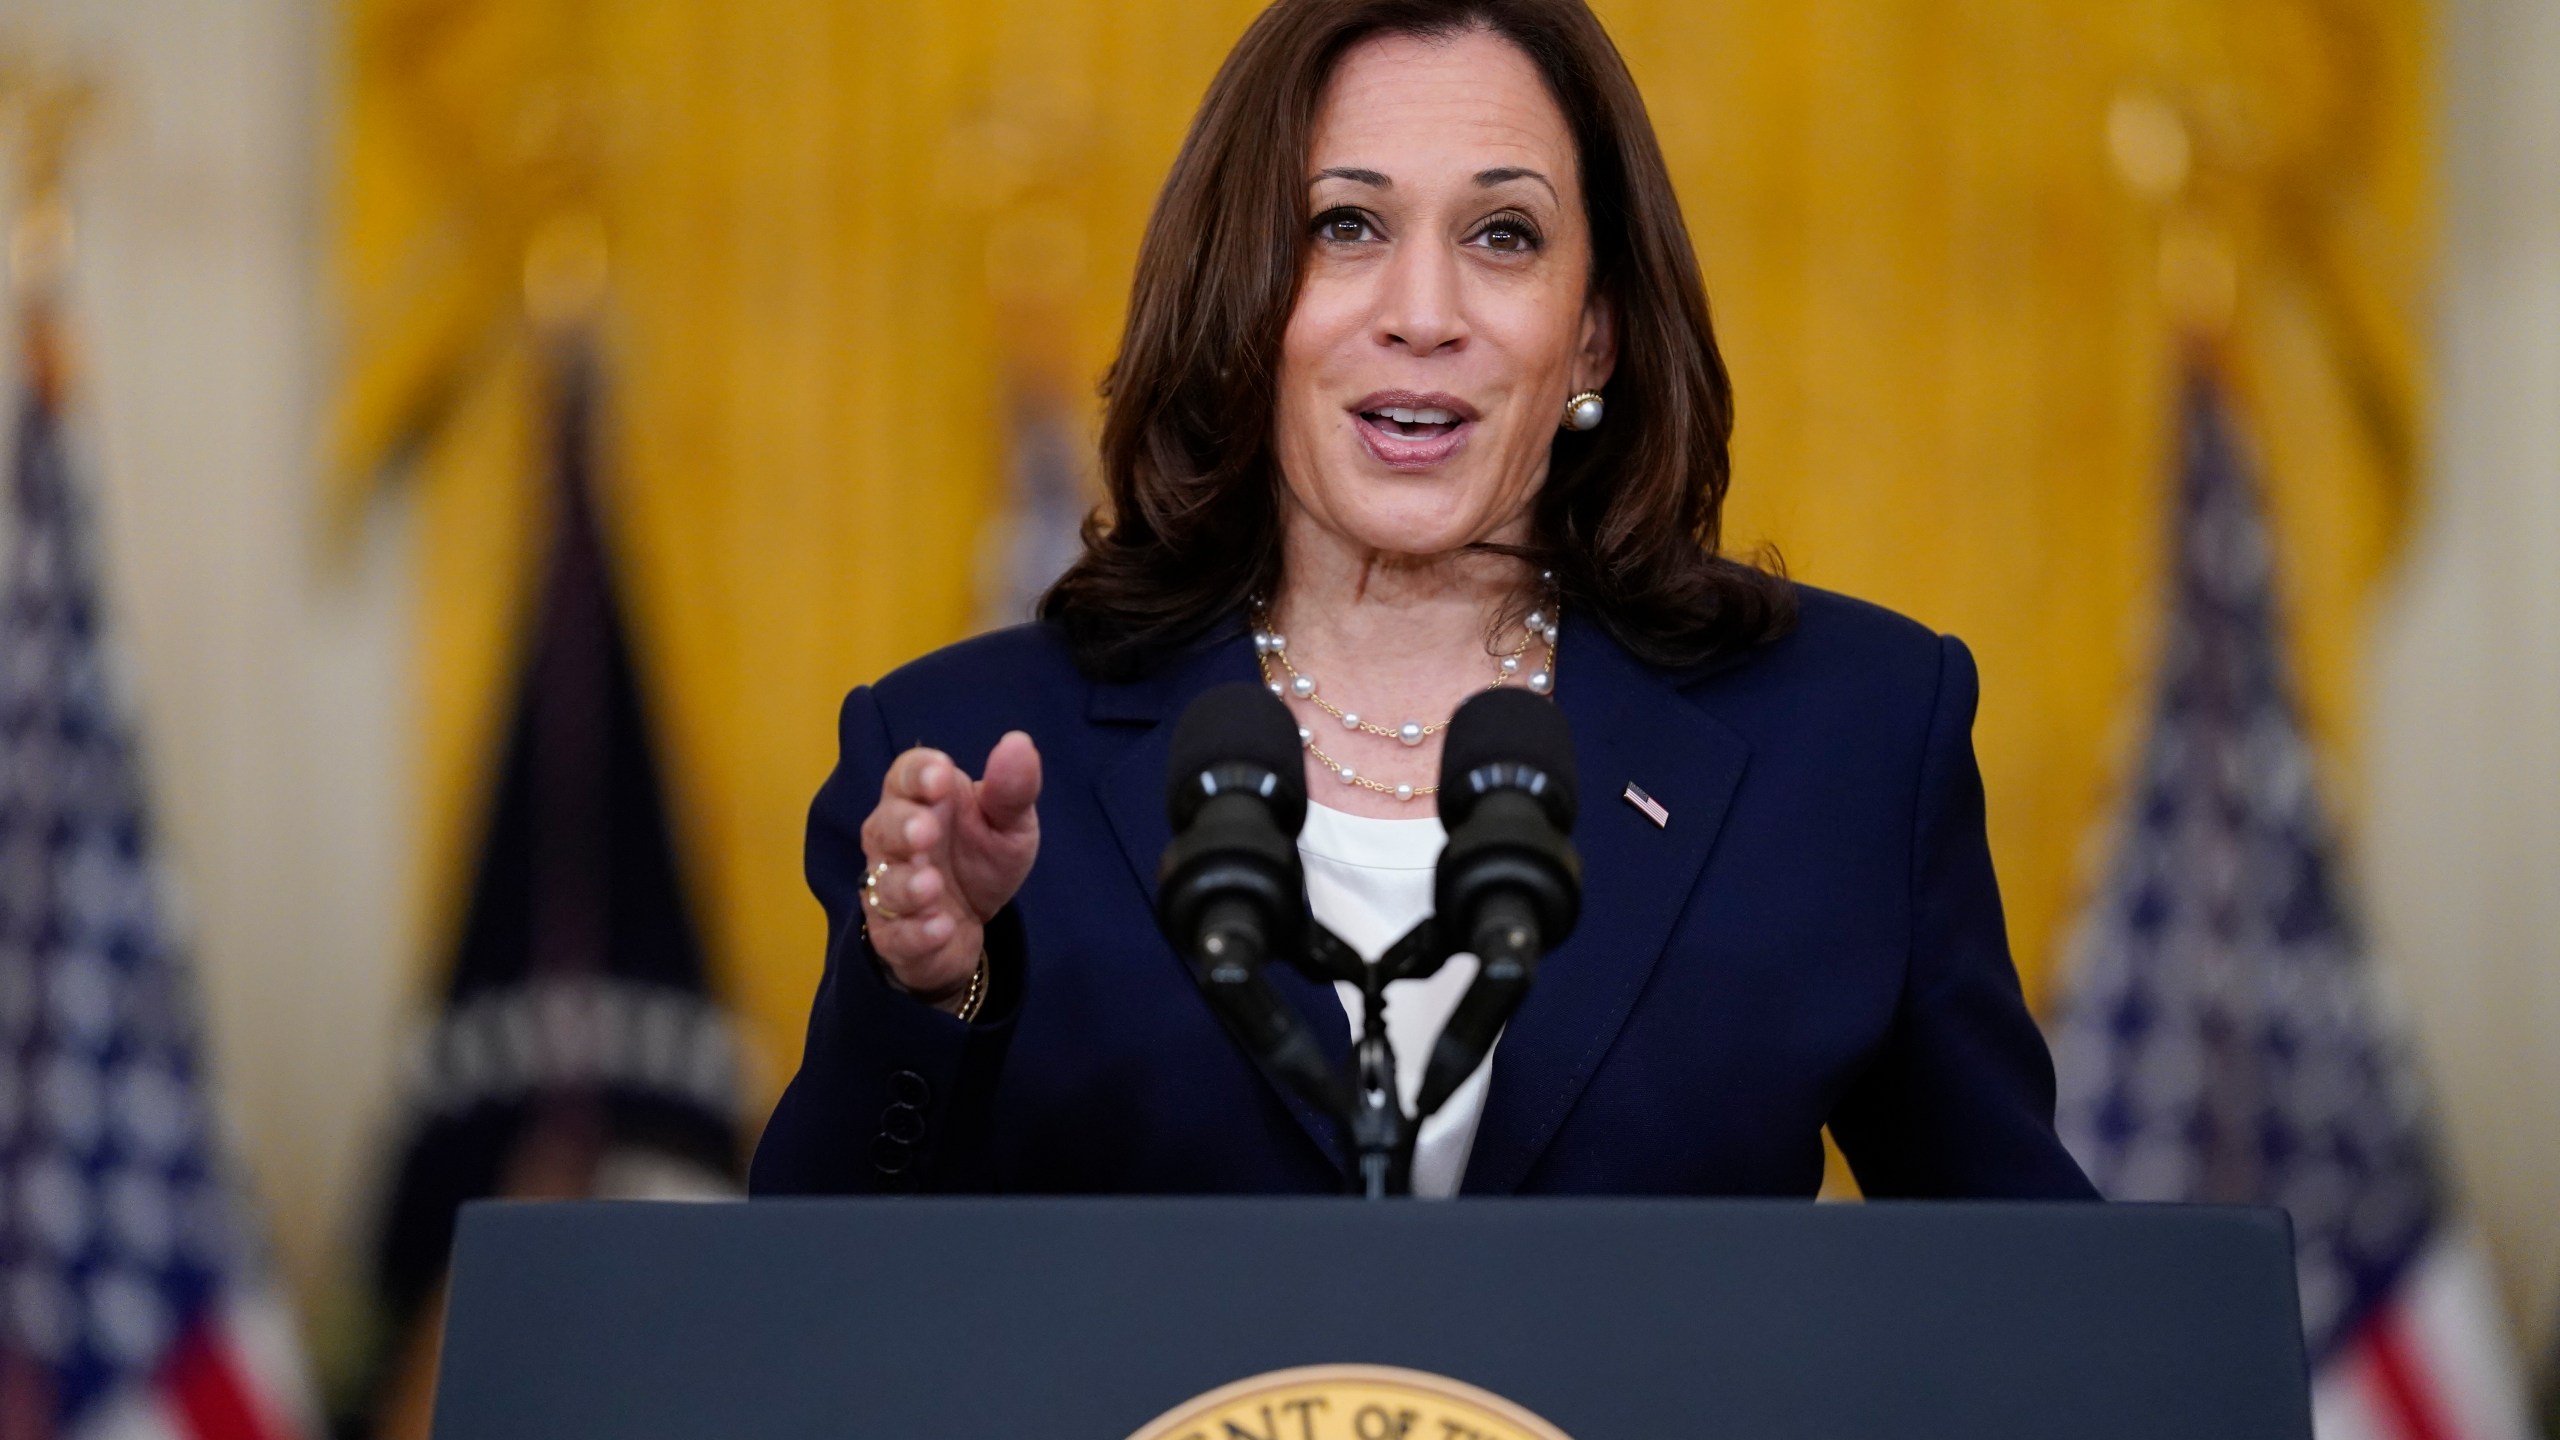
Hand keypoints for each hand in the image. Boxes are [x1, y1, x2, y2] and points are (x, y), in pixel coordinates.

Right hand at [858, 733, 1042, 1011]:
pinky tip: (941, 927)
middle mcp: (893, 839)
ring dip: (906, 885)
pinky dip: (918, 932)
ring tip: (932, 885)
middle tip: (926, 830)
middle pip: (885, 826)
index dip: (920, 773)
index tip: (942, 776)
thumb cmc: (980, 855)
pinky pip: (897, 934)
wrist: (973, 921)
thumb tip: (1019, 742)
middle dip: (903, 827)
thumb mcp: (1009, 823)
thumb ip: (1013, 789)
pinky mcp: (894, 935)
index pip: (906, 775)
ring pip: (884, 884)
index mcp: (919, 799)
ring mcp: (888, 888)